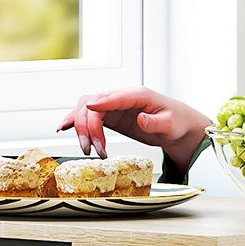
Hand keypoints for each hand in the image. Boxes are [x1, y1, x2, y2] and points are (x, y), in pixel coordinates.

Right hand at [58, 88, 211, 169]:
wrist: (179, 127)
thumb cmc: (177, 123)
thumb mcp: (170, 124)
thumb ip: (155, 122)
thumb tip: (140, 119)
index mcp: (137, 95)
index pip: (113, 97)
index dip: (98, 105)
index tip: (87, 112)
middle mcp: (122, 97)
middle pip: (94, 104)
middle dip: (88, 127)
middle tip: (93, 150)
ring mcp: (114, 106)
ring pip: (86, 108)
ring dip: (80, 127)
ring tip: (86, 148)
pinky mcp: (111, 116)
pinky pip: (88, 115)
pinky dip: (76, 121)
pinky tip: (65, 128)